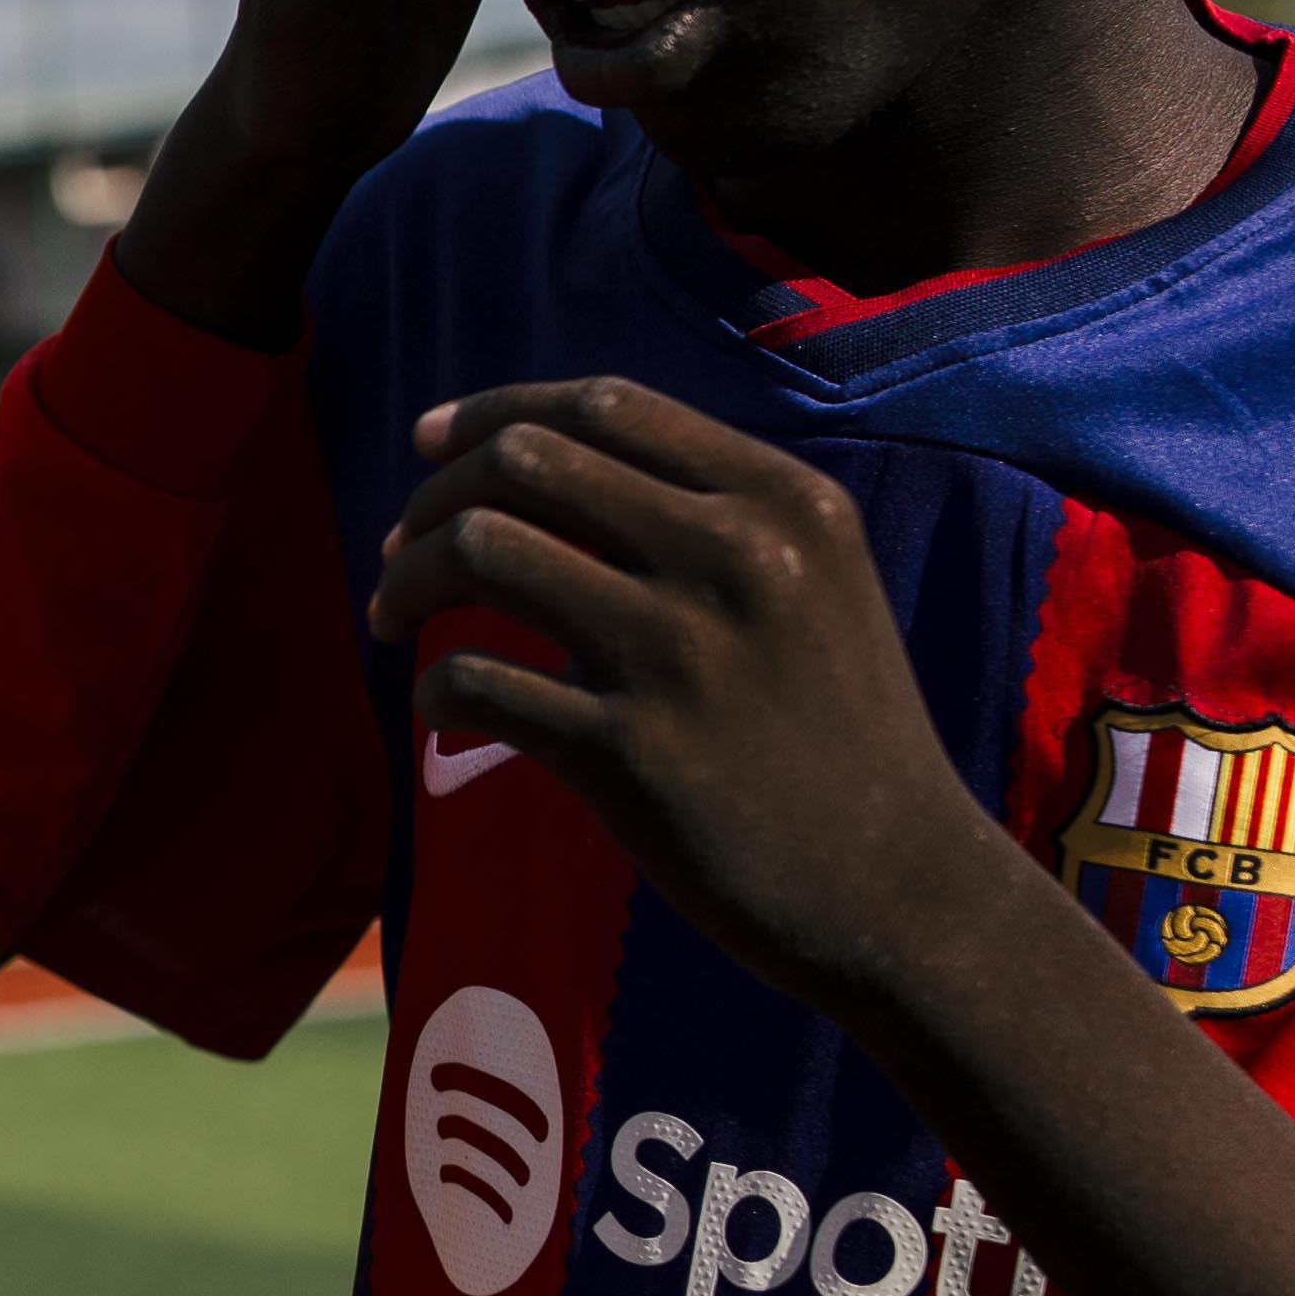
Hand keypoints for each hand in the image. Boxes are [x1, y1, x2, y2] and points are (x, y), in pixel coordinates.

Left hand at [370, 378, 1035, 1006]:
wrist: (900, 889)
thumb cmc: (838, 734)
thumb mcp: (814, 585)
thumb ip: (707, 512)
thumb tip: (534, 463)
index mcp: (783, 500)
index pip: (601, 406)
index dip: (493, 413)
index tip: (430, 443)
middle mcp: (735, 557)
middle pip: (521, 462)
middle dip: (433, 496)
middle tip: (400, 547)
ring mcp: (679, 654)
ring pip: (480, 549)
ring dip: (408, 580)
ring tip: (394, 618)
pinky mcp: (628, 754)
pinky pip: (473, 681)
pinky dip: (432, 687)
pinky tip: (440, 707)